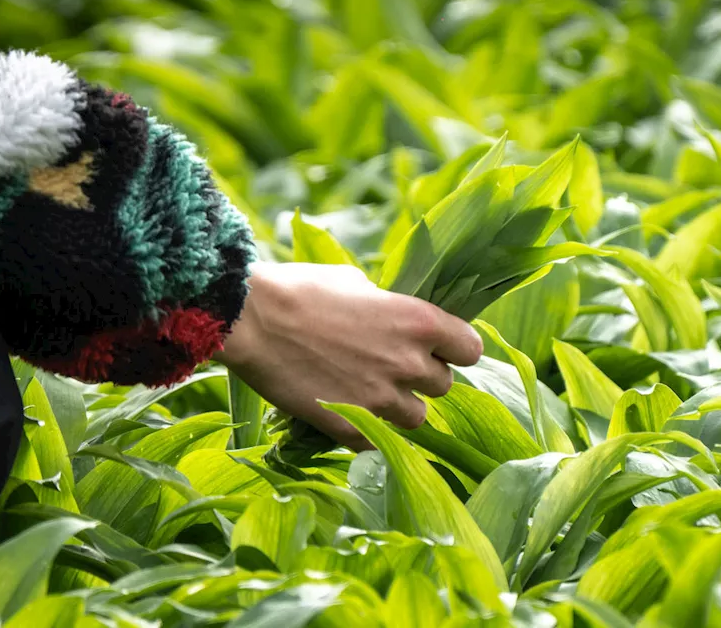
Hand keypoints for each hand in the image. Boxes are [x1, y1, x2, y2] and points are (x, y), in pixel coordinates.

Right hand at [213, 262, 484, 450]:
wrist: (249, 321)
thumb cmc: (300, 288)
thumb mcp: (355, 281)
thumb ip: (385, 305)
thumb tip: (390, 315)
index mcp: (418, 321)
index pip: (471, 350)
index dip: (455, 349)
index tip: (439, 348)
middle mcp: (409, 364)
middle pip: (444, 386)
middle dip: (422, 378)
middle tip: (393, 367)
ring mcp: (381, 400)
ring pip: (417, 419)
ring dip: (400, 407)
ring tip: (370, 392)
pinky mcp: (351, 428)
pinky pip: (379, 439)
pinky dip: (368, 428)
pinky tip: (345, 408)